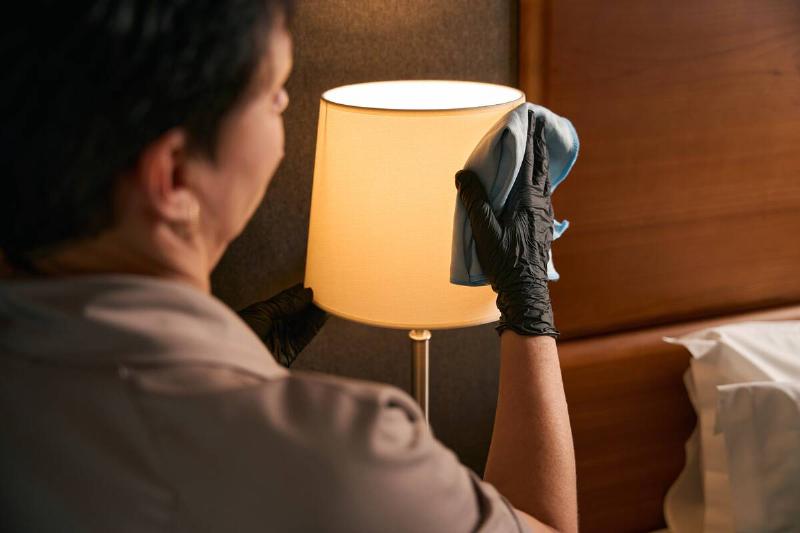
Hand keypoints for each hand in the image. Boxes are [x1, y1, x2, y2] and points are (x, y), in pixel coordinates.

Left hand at [238, 283, 328, 366]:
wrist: (232, 359)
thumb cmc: (238, 332)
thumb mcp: (262, 312)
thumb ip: (286, 303)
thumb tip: (306, 292)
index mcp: (263, 313)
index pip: (286, 300)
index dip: (299, 292)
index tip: (314, 282)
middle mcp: (274, 326)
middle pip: (297, 312)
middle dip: (310, 301)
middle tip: (325, 290)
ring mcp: (282, 339)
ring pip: (303, 323)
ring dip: (315, 312)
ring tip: (328, 300)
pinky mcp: (289, 352)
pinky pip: (305, 336)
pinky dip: (315, 326)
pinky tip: (323, 314)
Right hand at [455, 110, 558, 337]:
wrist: (526, 291)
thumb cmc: (505, 262)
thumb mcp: (484, 230)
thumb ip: (475, 201)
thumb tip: (464, 174)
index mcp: (527, 200)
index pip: (530, 161)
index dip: (531, 139)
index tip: (533, 120)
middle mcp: (540, 203)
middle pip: (542, 167)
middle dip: (540, 145)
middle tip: (539, 126)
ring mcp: (544, 216)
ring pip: (545, 181)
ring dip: (541, 162)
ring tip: (538, 149)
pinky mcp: (543, 227)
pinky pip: (544, 194)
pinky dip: (540, 180)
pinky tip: (537, 184)